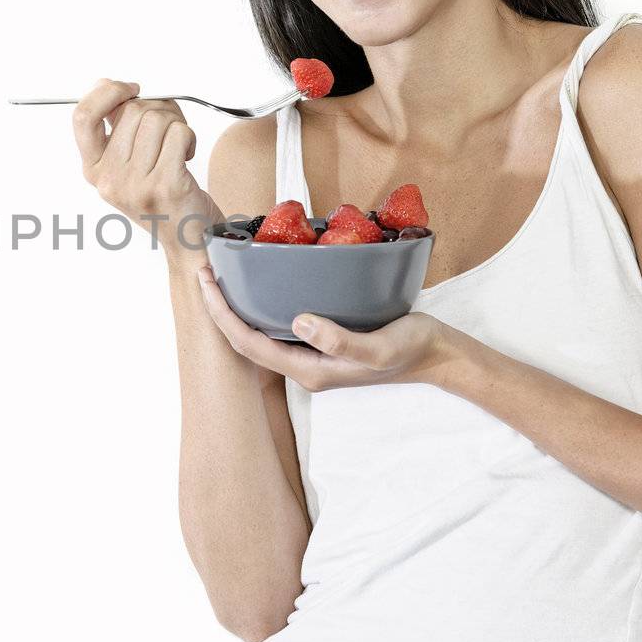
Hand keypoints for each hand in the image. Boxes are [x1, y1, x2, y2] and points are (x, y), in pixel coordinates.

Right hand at [72, 78, 222, 259]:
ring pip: (157, 119)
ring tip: (176, 146)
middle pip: (132, 111)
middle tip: (168, 126)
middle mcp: (110, 179)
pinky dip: (189, 137)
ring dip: (175, 124)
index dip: (107, 92)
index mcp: (94, 169)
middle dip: (157, 108)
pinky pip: (178, 133)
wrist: (188, 239)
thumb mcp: (127, 165)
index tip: (129, 89)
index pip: (83, 117)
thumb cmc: (161, 198)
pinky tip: (186, 155)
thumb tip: (108, 86)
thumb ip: (115, 127)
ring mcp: (136, 185)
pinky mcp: (165, 185)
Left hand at [194, 263, 454, 389]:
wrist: (437, 355)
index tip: (206, 282)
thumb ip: (340, 340)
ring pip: (260, 333)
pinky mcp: (322, 341)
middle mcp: (304, 366)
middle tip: (204, 271)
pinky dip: (261, 304)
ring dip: (237, 307)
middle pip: (246, 340)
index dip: (223, 314)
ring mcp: (312, 355)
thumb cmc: (410, 349)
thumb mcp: (379, 347)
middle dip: (220, 309)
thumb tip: (299, 321)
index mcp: (309, 370)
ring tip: (222, 275)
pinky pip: (279, 326)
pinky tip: (260, 284)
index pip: (249, 344)